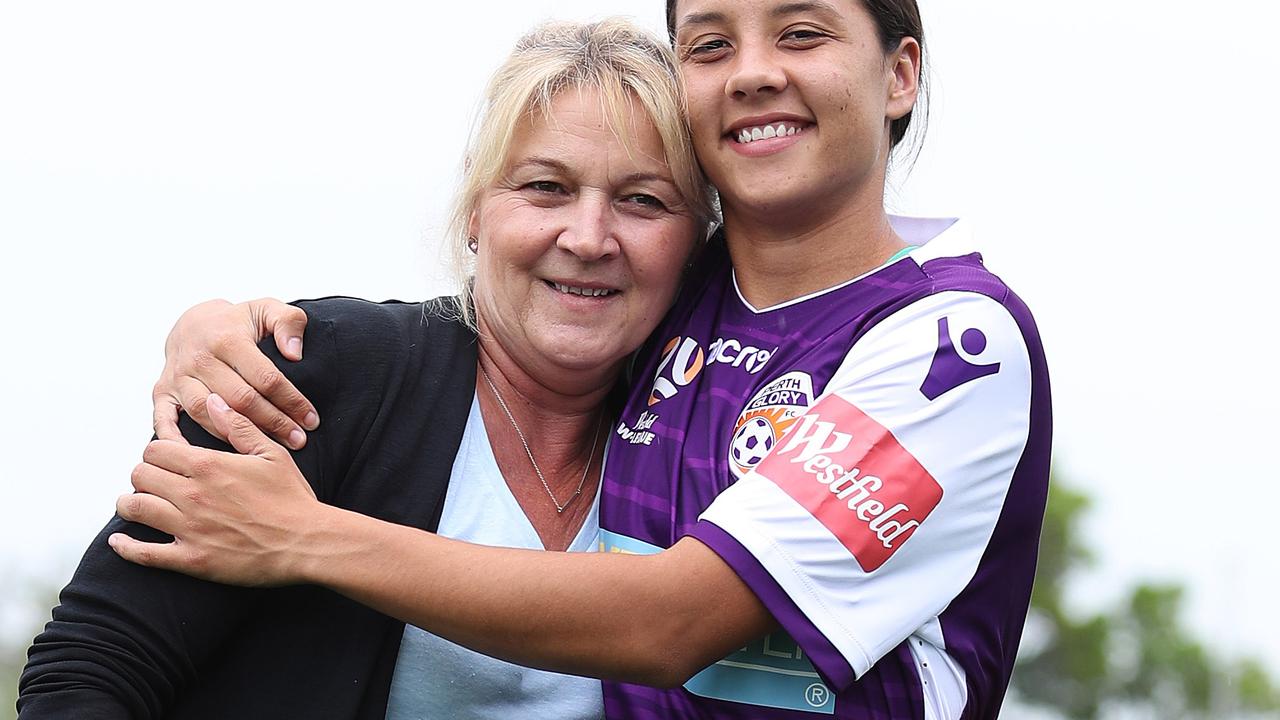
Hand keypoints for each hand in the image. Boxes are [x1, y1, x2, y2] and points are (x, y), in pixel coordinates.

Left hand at [113, 393, 321, 585]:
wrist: (307, 542)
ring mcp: (188, 528)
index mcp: (209, 465)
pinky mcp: (191, 559)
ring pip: (134, 508)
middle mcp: (191, 494)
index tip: (165, 458)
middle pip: (140, 475)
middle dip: (144, 475)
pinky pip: (143, 553)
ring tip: (135, 505)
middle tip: (155, 481)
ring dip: (130, 504)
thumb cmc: (293, 497)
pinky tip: (119, 542)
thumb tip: (213, 401)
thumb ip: (239, 426)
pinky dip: (125, 548)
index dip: (156, 451)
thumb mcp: (271, 454)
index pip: (155, 448)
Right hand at [152, 298, 317, 449]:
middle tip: (298, 439)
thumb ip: (288, 322)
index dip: (291, 401)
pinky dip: (176, 441)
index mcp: (227, 338)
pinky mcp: (162, 392)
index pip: (265, 378)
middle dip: (273, 423)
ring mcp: (177, 377)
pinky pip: (163, 420)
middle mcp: (198, 359)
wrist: (193, 323)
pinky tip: (198, 457)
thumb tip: (294, 353)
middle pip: (240, 400)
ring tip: (266, 449)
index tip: (310, 419)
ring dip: (237, 435)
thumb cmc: (236, 322)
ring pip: (207, 414)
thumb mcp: (266, 310)